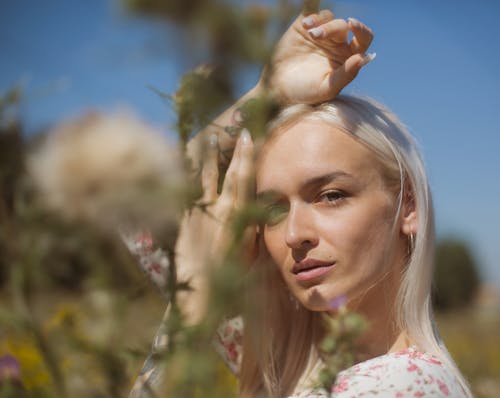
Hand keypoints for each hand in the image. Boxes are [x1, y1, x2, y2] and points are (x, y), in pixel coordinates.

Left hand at [175, 130, 254, 321]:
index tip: (248, 136)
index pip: (243, 180)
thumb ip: (252, 229)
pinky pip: (184, 195)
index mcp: (236, 219)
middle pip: (223, 174)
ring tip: (206, 138)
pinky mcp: (182, 223)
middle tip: (232, 129)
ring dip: (205, 158)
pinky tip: (184, 165)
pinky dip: (185, 178)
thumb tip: (256, 208)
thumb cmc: (230, 283)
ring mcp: (196, 215)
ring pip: (201, 180)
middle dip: (228, 150)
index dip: (247, 157)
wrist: (197, 299)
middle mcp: (216, 212)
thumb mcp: (249, 255)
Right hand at [264, 6, 373, 103]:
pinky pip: (311, 8)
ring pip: (327, 17)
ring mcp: (321, 32)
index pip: (363, 38)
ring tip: (307, 28)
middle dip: (330, 28)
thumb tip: (364, 57)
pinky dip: (312, 2)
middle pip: (342, 26)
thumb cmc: (305, 92)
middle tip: (314, 36)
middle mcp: (337, 43)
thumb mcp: (327, 88)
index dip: (361, 29)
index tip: (352, 24)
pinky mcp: (304, 25)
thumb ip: (346, 74)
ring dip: (319, 21)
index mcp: (348, 57)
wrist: (278, 88)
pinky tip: (308, 12)